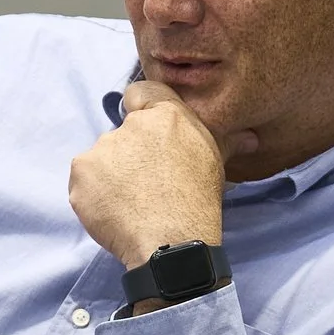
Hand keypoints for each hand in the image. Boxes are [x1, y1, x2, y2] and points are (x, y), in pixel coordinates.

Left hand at [68, 80, 249, 269]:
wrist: (171, 241)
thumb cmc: (198, 202)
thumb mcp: (215, 165)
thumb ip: (225, 141)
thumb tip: (250, 137)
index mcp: (166, 116)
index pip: (141, 93)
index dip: (140, 111)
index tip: (147, 138)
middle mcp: (133, 125)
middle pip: (122, 134)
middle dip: (130, 156)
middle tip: (146, 186)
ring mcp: (103, 147)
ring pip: (102, 158)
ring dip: (111, 176)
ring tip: (132, 204)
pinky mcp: (82, 171)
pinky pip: (84, 181)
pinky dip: (94, 195)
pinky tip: (114, 212)